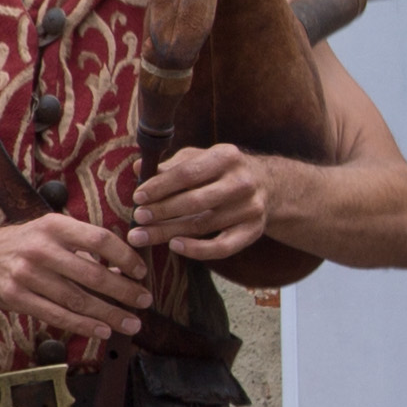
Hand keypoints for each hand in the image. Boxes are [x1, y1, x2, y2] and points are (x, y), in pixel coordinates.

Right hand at [0, 209, 160, 340]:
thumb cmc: (29, 245)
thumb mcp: (55, 233)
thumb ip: (88, 248)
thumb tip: (127, 272)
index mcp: (55, 226)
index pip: (100, 239)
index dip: (125, 257)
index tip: (142, 273)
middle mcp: (40, 249)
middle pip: (92, 274)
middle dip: (124, 291)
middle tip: (145, 301)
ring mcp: (26, 274)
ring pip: (76, 299)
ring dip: (109, 314)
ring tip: (131, 323)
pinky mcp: (16, 297)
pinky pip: (56, 315)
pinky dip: (83, 325)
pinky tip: (102, 331)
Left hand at [126, 140, 278, 261]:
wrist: (268, 185)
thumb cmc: (222, 171)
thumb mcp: (200, 159)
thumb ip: (171, 165)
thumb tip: (139, 168)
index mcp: (226, 157)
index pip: (188, 173)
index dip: (160, 186)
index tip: (137, 197)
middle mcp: (242, 181)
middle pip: (196, 201)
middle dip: (162, 211)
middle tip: (137, 218)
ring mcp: (250, 208)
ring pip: (203, 224)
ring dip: (168, 232)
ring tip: (141, 236)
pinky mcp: (253, 230)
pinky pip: (223, 246)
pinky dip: (198, 249)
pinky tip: (175, 245)